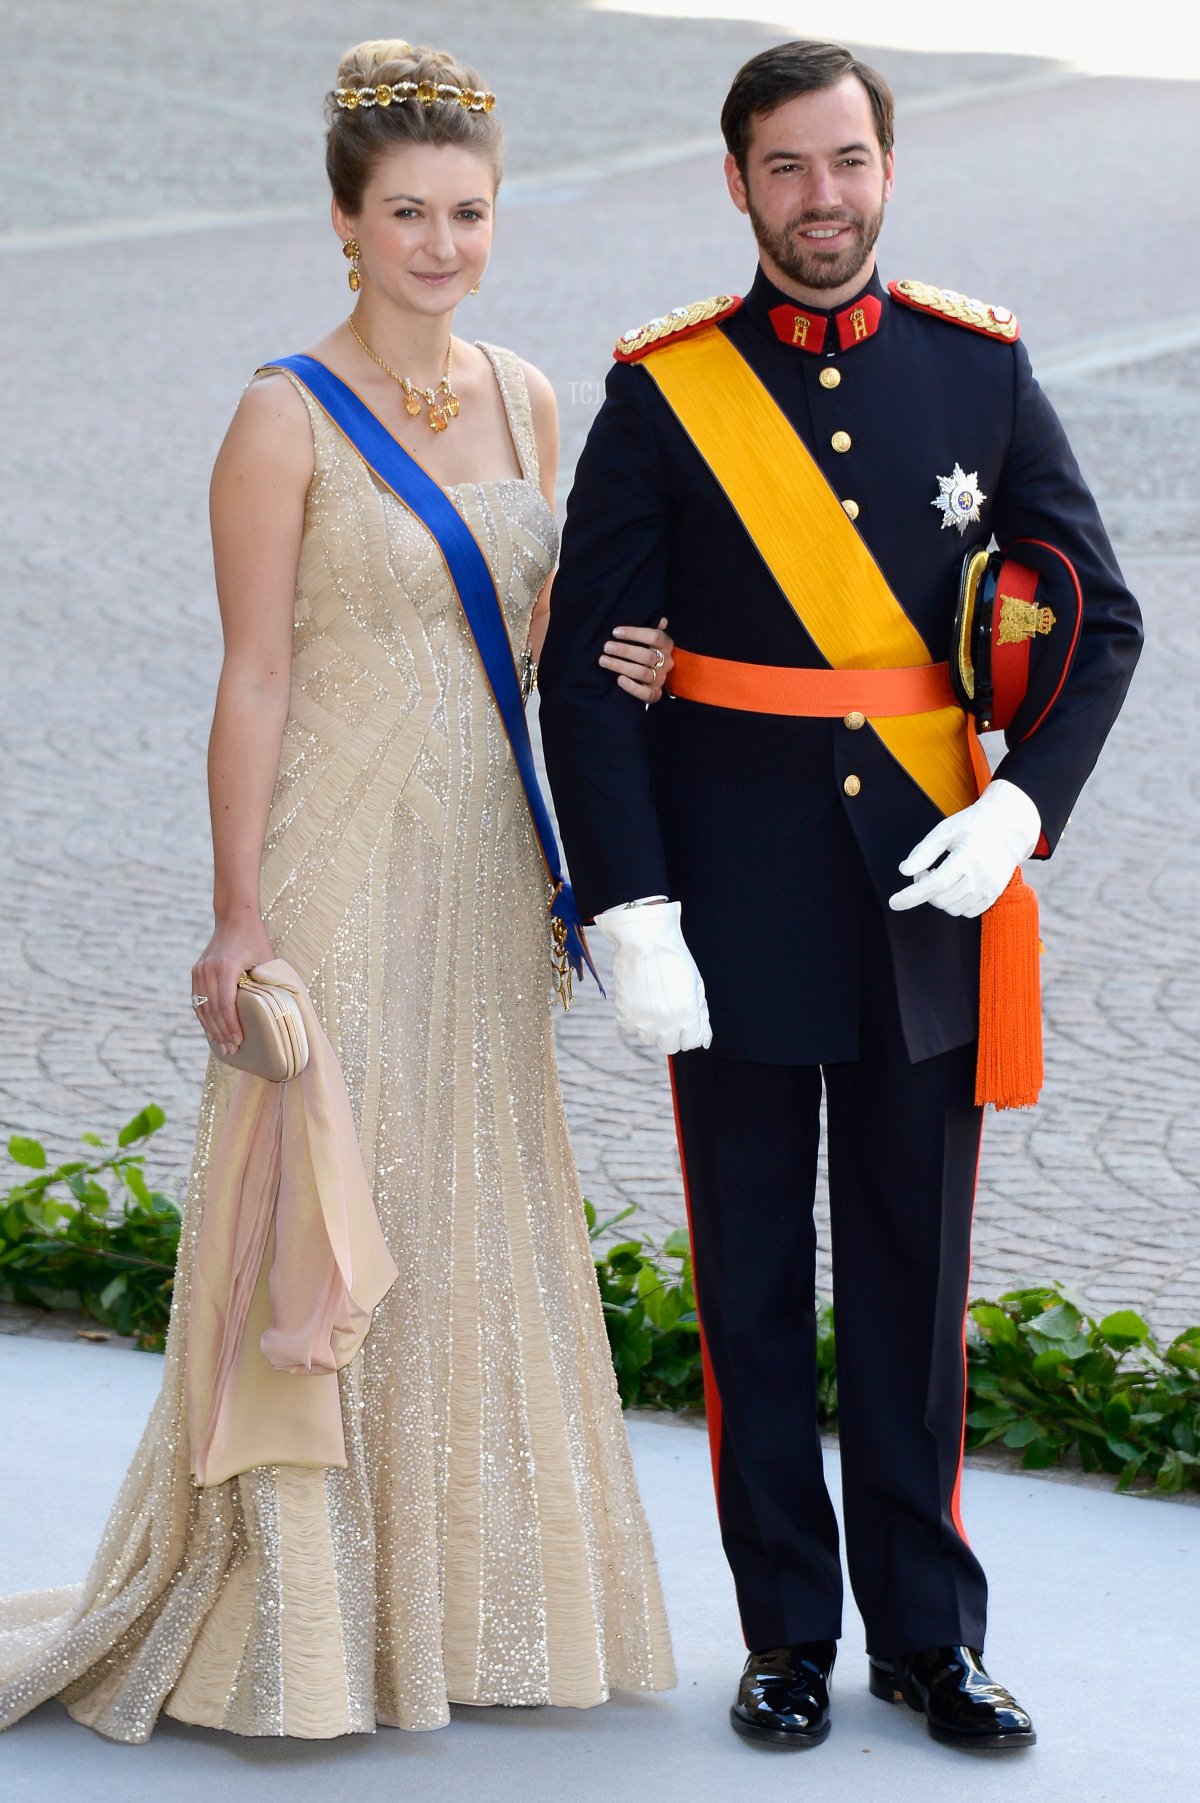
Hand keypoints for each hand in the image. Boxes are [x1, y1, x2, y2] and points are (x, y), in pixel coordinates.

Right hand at [191, 916, 275, 1054]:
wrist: (234, 918)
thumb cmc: (255, 939)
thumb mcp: (266, 959)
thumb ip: (267, 982)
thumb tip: (277, 1010)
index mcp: (226, 966)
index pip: (226, 1003)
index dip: (231, 1025)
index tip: (239, 1041)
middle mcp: (209, 969)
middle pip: (212, 1009)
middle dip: (222, 1032)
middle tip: (232, 1050)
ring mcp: (199, 970)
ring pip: (202, 1007)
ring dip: (211, 1028)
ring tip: (222, 1045)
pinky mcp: (196, 972)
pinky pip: (197, 1000)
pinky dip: (204, 1017)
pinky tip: (212, 1030)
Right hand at [594, 898, 711, 1053]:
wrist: (644, 939)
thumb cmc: (674, 958)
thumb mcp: (696, 986)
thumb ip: (701, 1016)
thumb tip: (705, 1040)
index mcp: (687, 1015)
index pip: (692, 1043)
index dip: (691, 1030)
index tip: (686, 1017)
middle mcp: (665, 1022)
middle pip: (670, 1046)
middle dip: (673, 1033)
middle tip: (669, 1011)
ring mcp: (643, 1020)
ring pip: (649, 1038)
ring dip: (652, 1026)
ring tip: (653, 1002)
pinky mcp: (624, 1013)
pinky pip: (630, 1027)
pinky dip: (634, 1017)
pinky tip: (640, 999)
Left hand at [598, 617, 673, 702]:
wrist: (655, 677)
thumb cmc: (648, 652)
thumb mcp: (651, 639)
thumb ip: (653, 628)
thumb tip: (662, 619)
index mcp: (666, 645)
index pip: (654, 636)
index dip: (635, 633)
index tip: (615, 632)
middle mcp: (666, 662)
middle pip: (647, 656)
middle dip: (625, 650)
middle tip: (606, 647)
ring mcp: (661, 679)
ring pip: (643, 673)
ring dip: (622, 666)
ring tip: (604, 660)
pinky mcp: (655, 694)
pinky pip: (646, 693)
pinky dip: (632, 687)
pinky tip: (619, 680)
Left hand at [889, 780, 1040, 918]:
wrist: (1009, 827)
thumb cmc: (973, 825)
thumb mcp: (946, 830)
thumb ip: (924, 852)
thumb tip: (905, 871)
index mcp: (967, 858)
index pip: (934, 884)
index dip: (912, 895)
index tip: (894, 902)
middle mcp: (980, 877)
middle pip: (940, 899)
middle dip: (924, 889)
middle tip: (925, 870)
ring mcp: (989, 888)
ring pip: (952, 908)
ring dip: (939, 897)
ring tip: (942, 875)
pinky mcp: (994, 894)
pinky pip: (967, 912)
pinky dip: (954, 904)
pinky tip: (954, 885)